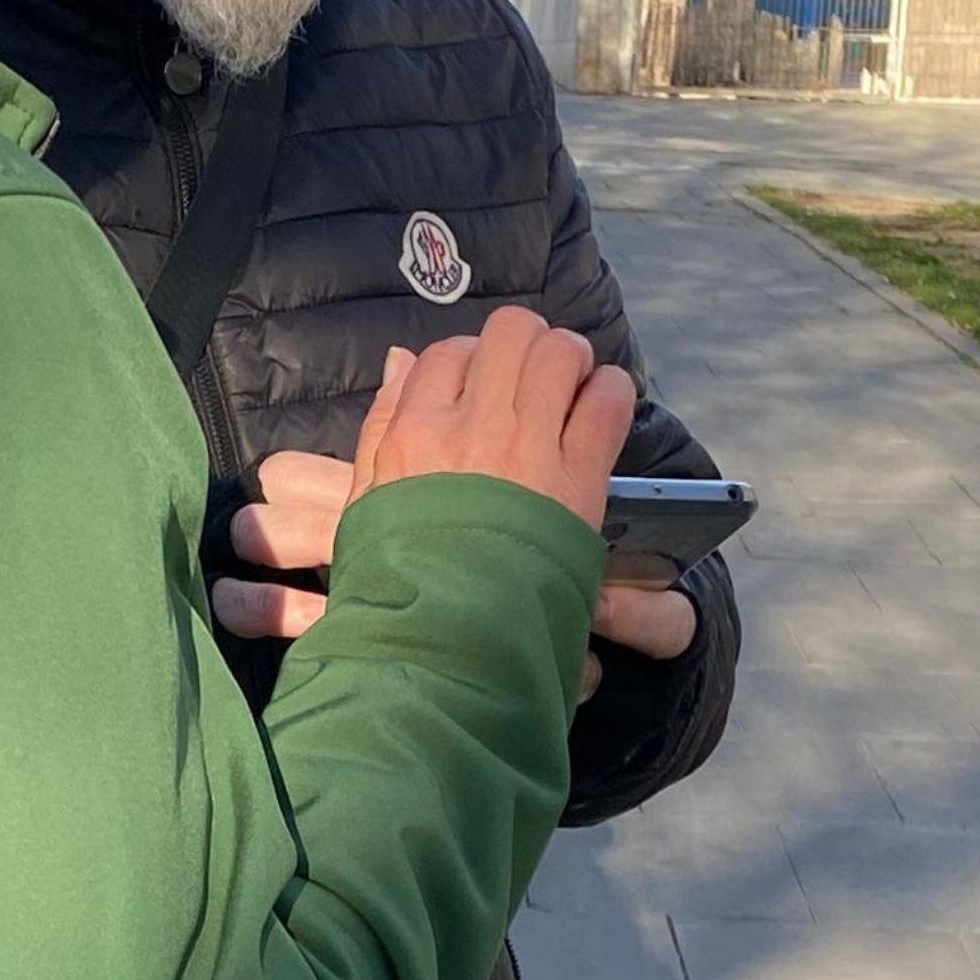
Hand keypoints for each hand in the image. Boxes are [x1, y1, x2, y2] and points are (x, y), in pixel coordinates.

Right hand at [210, 312, 637, 638]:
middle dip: (527, 346)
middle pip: (509, 333)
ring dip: (571, 361)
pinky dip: (610, 395)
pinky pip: (606, 401)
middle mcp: (472, 425)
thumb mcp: (368, 500)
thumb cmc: (402, 581)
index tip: (483, 388)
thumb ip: (384, 425)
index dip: (471, 361)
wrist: (452, 646)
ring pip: (560, 352)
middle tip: (536, 378)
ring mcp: (528, 447)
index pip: (447, 353)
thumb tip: (403, 358)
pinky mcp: (579, 477)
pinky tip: (602, 412)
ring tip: (572, 389)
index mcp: (414, 432)